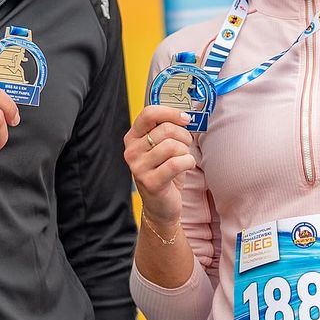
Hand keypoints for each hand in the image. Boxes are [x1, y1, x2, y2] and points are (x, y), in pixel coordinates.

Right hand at [123, 105, 196, 224]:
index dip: (171, 113)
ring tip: (184, 159)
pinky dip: (188, 162)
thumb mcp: (162, 147)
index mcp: (132, 137)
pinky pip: (176, 163)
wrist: (161, 206)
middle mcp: (131, 151)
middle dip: (184, 136)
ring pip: (172, 146)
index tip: (185, 119)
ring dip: (186, 152)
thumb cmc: (164, 172)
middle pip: (165, 129)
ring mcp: (138, 168)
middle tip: (186, 145)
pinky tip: (186, 166)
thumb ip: (168, 129)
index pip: (149, 114)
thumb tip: (187, 116)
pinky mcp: (150, 182)